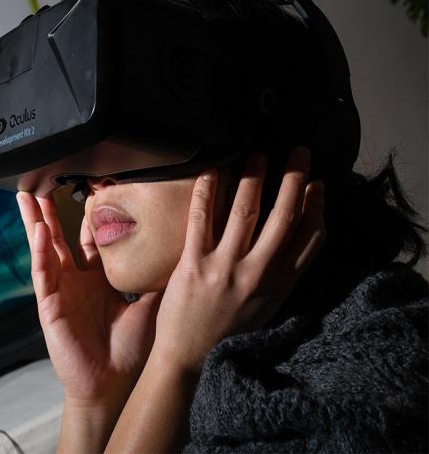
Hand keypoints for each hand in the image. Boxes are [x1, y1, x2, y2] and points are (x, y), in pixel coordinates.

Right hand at [16, 192, 161, 408]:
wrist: (113, 384)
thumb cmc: (129, 350)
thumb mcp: (148, 305)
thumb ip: (156, 276)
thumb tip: (181, 249)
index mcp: (98, 279)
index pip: (91, 239)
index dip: (91, 215)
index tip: (94, 188)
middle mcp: (76, 280)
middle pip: (61, 237)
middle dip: (52, 211)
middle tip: (44, 182)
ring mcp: (60, 290)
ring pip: (44, 249)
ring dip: (36, 222)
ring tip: (27, 196)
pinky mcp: (49, 305)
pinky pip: (43, 272)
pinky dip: (40, 251)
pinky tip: (37, 230)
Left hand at [153, 147, 325, 372]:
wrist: (191, 357)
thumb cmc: (229, 329)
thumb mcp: (267, 305)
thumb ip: (282, 273)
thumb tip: (292, 236)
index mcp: (280, 284)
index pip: (311, 238)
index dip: (318, 207)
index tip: (317, 183)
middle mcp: (258, 273)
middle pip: (284, 217)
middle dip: (294, 179)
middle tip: (298, 150)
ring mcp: (226, 267)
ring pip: (246, 211)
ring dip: (254, 177)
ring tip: (258, 154)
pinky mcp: (194, 265)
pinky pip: (202, 218)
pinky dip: (208, 191)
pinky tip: (212, 170)